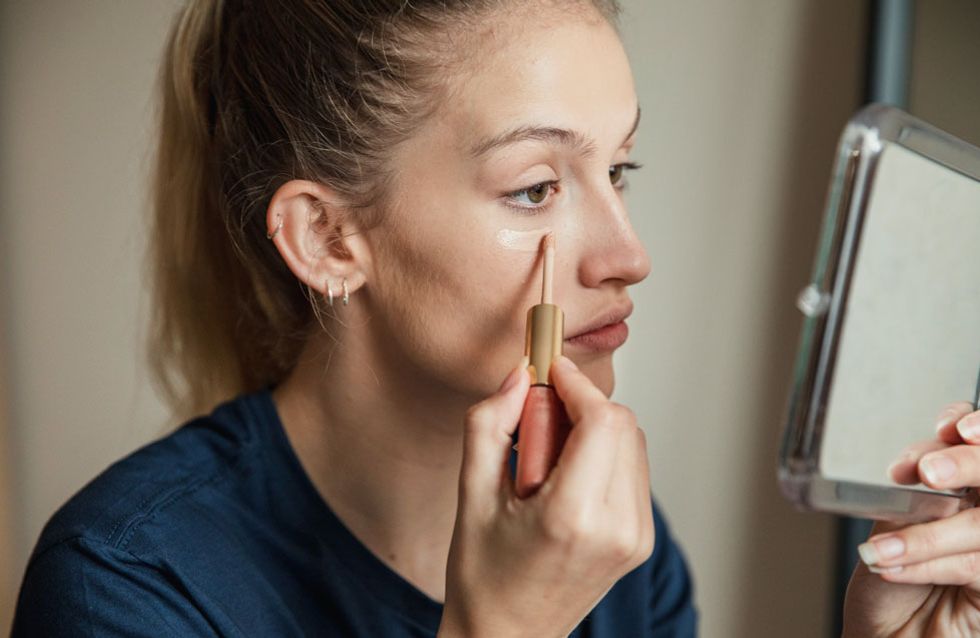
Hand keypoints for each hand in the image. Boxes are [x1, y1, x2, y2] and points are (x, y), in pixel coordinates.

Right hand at [437, 355, 653, 637]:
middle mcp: (616, 528)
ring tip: (547, 460)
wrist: (507, 636)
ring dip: (593, 429)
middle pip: (622, 425)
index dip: (577, 384)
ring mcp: (636, 537)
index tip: (550, 370)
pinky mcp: (640, 540)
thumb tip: (518, 375)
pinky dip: (603, 455)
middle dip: (581, 406)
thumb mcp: (470, 494)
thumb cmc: (483, 574)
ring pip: (632, 442)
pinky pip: (633, 470)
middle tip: (537, 422)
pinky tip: (565, 478)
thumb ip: (489, 424)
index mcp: (572, 517)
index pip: (602, 421)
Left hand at [842, 401, 979, 636]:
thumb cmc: (889, 583)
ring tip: (882, 547)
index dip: (971, 424)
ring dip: (928, 533)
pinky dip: (928, 564)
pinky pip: (975, 564)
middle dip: (968, 463)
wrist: (883, 637)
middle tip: (930, 472)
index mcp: (965, 487)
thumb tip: (923, 462)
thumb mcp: (892, 524)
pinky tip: (891, 566)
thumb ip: (914, 491)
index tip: (948, 427)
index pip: (978, 439)